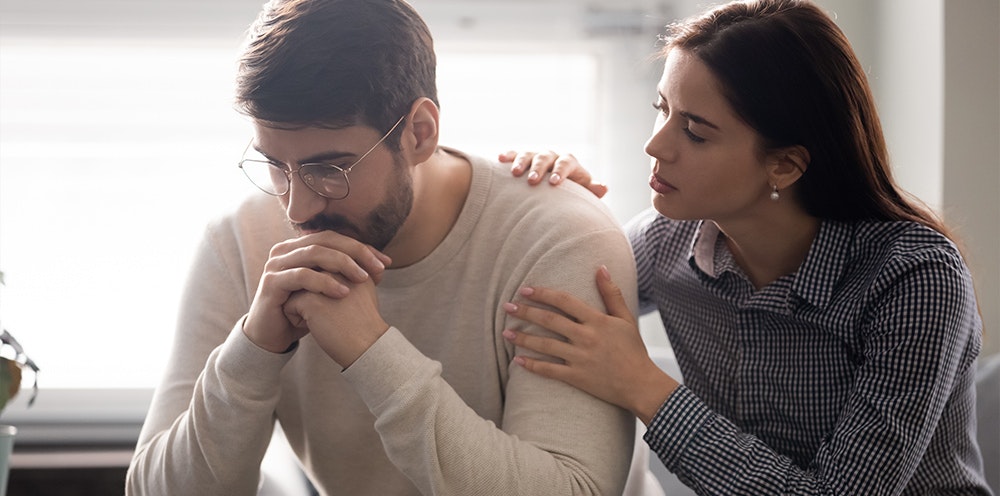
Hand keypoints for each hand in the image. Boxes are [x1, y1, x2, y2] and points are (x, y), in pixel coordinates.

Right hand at [243, 231, 391, 353]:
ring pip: (314, 254)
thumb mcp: (329, 290)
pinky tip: (343, 293)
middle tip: (378, 268)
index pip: (335, 238)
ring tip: (363, 278)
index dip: (362, 248)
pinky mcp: (271, 282)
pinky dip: (324, 282)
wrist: (273, 335)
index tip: (386, 263)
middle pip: (326, 240)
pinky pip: (301, 276)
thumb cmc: (303, 311)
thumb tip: (381, 266)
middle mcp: (286, 250)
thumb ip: (347, 274)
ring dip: (342, 264)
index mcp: (299, 247)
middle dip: (356, 252)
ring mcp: (276, 264)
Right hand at [499, 150, 607, 198]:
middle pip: (546, 157)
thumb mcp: (581, 192)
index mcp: (568, 163)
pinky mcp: (522, 158)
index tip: (554, 183)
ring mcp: (536, 156)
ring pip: (529, 154)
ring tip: (515, 173)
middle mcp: (552, 156)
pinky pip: (515, 154)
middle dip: (538, 167)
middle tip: (532, 180)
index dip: (560, 171)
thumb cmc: (571, 193)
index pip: (566, 162)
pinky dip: (508, 155)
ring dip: (521, 162)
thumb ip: (591, 190)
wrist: (556, 187)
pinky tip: (500, 159)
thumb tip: (603, 187)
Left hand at [501, 266, 676, 423]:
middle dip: (526, 313)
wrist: (641, 384)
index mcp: (597, 321)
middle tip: (507, 307)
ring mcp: (580, 358)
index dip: (543, 294)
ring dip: (523, 338)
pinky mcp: (577, 377)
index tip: (525, 290)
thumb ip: (611, 293)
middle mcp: (586, 337)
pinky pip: (550, 370)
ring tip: (505, 332)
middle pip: (550, 321)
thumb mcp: (625, 318)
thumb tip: (601, 267)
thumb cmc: (633, 350)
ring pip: (545, 345)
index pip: (564, 301)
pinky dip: (532, 366)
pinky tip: (517, 361)